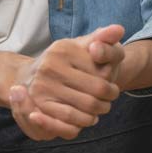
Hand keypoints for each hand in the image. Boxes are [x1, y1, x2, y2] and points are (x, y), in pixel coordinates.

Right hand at [9, 25, 124, 140]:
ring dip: (98, 112)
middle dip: (108, 99)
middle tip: (109, 100)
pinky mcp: (39, 105)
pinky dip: (83, 122)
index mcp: (64, 49)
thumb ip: (103, 37)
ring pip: (85, 108)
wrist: (32, 75)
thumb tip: (119, 29)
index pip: (102, 72)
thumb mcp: (83, 44)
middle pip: (96, 91)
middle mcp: (51, 66)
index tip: (112, 85)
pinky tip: (87, 118)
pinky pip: (70, 122)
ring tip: (100, 109)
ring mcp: (43, 86)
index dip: (112, 82)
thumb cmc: (65, 60)